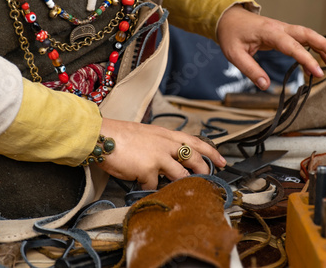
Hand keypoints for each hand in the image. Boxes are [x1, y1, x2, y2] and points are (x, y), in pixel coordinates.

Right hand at [96, 118, 225, 189]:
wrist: (102, 135)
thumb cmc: (120, 135)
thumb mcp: (147, 134)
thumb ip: (161, 144)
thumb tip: (169, 159)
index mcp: (167, 134)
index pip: (196, 142)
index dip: (212, 152)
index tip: (222, 162)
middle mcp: (166, 143)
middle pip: (195, 159)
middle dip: (203, 171)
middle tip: (206, 180)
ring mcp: (158, 156)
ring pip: (181, 174)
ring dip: (180, 184)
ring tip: (178, 190)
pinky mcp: (148, 169)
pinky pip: (154, 186)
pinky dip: (150, 189)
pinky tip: (143, 188)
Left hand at [217, 5, 325, 89]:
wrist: (227, 18)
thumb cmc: (230, 35)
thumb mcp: (234, 54)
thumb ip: (250, 70)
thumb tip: (265, 86)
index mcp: (269, 32)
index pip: (292, 46)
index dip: (306, 58)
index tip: (317, 72)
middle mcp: (279, 28)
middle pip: (307, 34)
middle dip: (324, 45)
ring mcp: (282, 29)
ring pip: (306, 35)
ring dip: (322, 46)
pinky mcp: (282, 33)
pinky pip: (300, 39)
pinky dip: (311, 48)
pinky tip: (317, 61)